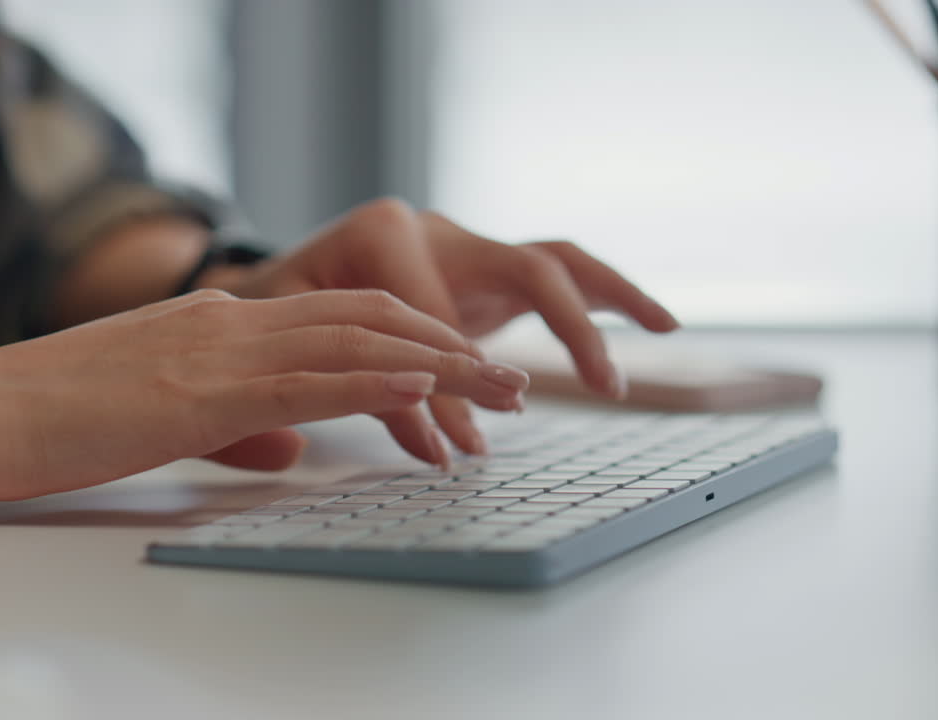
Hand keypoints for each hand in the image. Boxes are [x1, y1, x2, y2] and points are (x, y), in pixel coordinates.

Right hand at [0, 289, 529, 500]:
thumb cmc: (57, 414)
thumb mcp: (161, 412)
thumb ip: (237, 422)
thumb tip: (294, 447)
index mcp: (223, 321)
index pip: (340, 315)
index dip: (413, 335)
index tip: (464, 360)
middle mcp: (233, 322)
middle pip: (370, 319)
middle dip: (451, 343)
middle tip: (511, 374)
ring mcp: (219, 352)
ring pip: (355, 344)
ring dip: (439, 363)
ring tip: (503, 385)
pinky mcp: (203, 394)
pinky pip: (309, 381)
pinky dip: (375, 383)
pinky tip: (425, 388)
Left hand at [217, 198, 680, 461]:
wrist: (274, 282)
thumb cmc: (275, 317)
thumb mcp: (296, 345)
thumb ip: (358, 392)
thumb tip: (442, 453)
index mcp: (382, 233)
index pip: (431, 315)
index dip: (447, 382)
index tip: (464, 444)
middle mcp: (434, 229)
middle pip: (516, 271)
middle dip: (563, 329)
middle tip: (590, 389)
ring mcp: (465, 245)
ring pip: (552, 259)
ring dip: (608, 294)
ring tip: (662, 328)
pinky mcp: (484, 270)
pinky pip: (557, 274)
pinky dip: (603, 294)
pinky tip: (650, 320)